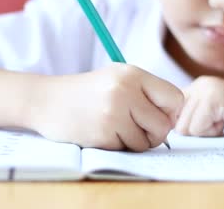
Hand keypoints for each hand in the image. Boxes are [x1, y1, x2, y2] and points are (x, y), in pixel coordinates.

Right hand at [30, 63, 183, 151]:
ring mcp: (113, 112)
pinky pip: (127, 149)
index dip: (170, 112)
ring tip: (115, 127)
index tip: (156, 115)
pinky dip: (118, 145)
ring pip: (147, 141)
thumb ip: (147, 93)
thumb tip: (176, 118)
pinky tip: (102, 132)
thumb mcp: (117, 79)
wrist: (46, 100)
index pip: (175, 98)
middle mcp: (125, 90)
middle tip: (137, 128)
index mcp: (133, 74)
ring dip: (135, 141)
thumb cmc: (87, 92)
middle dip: (154, 133)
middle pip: (164, 124)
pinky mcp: (103, 133)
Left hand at [175, 76, 223, 136]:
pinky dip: (214, 132)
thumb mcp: (215, 114)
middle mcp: (198, 84)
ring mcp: (206, 89)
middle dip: (199, 131)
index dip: (189, 128)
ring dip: (207, 132)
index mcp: (196, 87)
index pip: (172, 116)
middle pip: (177, 125)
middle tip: (223, 121)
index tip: (210, 124)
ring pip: (185, 128)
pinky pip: (197, 129)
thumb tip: (167, 132)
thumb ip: (194, 116)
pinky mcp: (214, 98)